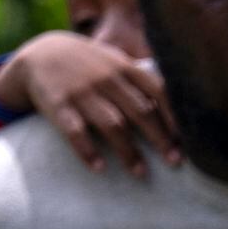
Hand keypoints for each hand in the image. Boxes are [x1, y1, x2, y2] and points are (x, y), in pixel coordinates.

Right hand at [11, 31, 176, 174]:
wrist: (40, 54)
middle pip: (140, 112)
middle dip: (160, 138)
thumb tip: (179, 102)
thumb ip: (142, 79)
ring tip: (140, 174)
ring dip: (128, 151)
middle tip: (175, 163)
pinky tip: (99, 168)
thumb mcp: (114, 61)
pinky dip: (87, 150)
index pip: (158, 91)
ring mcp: (82, 92)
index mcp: (125, 68)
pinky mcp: (58, 105)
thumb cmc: (88, 64)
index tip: (188, 140)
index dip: (174, 116)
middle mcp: (107, 79)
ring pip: (112, 124)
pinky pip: (75, 131)